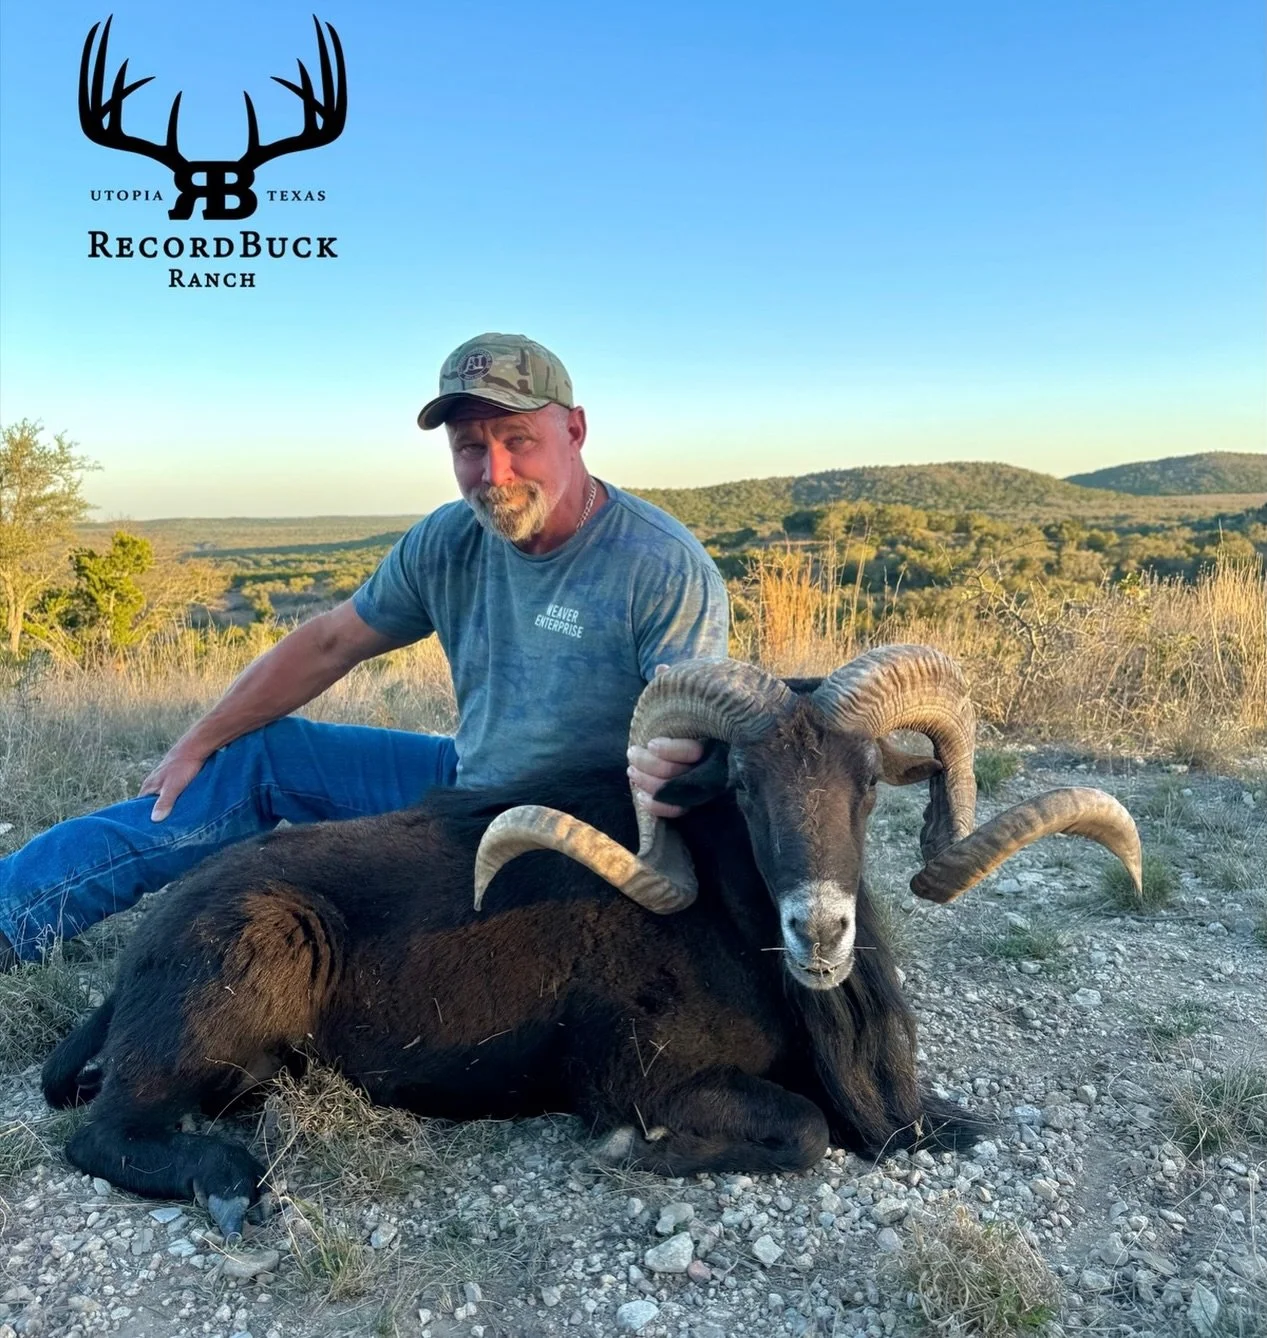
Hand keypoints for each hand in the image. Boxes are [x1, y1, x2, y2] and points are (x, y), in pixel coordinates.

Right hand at [138, 749, 206, 821]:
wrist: (196, 746)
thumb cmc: (184, 766)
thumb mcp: (173, 787)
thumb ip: (164, 802)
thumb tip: (154, 820)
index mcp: (149, 786)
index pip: (138, 805)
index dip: (141, 817)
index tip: (144, 830)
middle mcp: (153, 782)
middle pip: (149, 802)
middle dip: (153, 813)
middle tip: (159, 828)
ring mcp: (163, 778)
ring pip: (160, 796)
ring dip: (165, 805)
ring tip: (170, 819)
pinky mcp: (174, 776)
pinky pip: (170, 790)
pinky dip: (173, 798)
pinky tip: (179, 804)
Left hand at [627, 664, 703, 817]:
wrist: (724, 727)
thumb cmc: (703, 712)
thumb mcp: (692, 698)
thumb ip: (678, 685)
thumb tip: (660, 668)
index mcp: (714, 740)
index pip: (693, 751)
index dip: (671, 750)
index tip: (651, 742)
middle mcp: (713, 764)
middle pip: (679, 774)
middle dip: (649, 765)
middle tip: (631, 752)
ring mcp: (705, 784)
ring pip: (676, 793)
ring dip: (648, 783)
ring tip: (630, 770)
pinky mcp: (696, 798)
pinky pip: (679, 811)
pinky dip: (658, 807)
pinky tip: (640, 798)